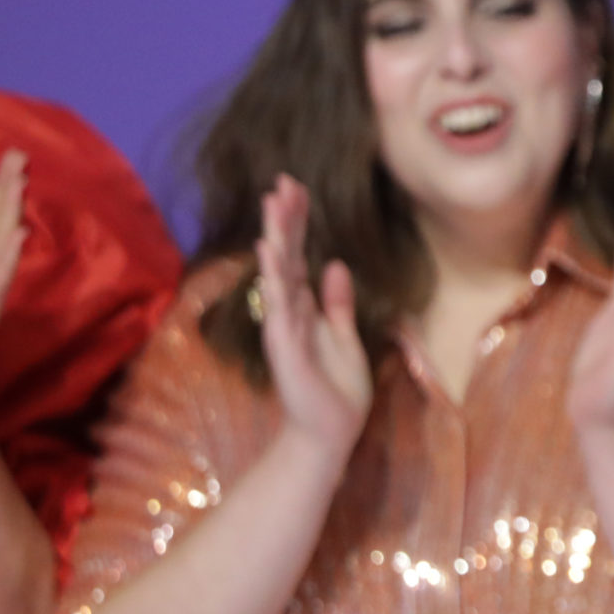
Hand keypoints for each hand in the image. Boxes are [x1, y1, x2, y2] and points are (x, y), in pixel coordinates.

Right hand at [255, 176, 371, 455]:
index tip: (296, 188)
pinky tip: (269, 250)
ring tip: (274, 202)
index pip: (299, 255)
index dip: (298, 223)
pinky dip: (274, 276)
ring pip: (279, 272)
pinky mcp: (285, 344)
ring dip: (277, 237)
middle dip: (285, 219)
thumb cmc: (336, 389)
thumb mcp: (344, 336)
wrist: (330, 432)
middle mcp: (289, 311)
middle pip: (286, 255)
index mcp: (304, 307)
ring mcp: (284, 326)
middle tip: (283, 181)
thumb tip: (336, 266)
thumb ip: (337, 303)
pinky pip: (279, 305)